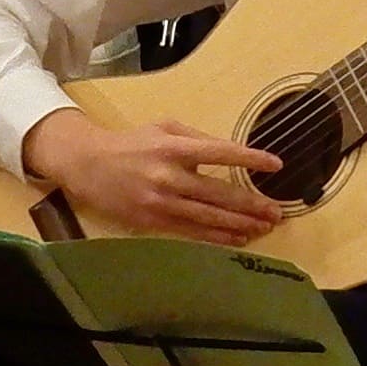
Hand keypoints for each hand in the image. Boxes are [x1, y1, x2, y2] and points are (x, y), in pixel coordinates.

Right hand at [25, 102, 284, 245]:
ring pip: (208, 217)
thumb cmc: (133, 143)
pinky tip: (238, 238)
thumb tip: (232, 153)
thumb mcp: (164, 127)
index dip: (249, 159)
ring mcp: (160, 202)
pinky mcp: (153, 221)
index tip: (275, 165)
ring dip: (239, 224)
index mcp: (173, 146)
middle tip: (277, 212)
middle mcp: (168, 175)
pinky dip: (217, 236)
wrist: (89, 165)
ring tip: (264, 227)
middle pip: (218, 193)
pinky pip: (191, 231)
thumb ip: (197, 138)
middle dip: (251, 204)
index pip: (219, 152)